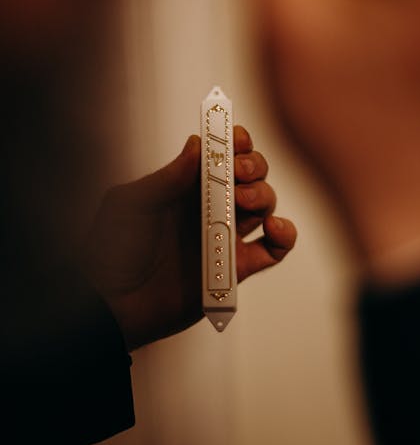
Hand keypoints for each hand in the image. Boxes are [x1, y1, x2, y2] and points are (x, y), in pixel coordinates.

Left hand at [82, 126, 295, 349]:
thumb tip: (198, 146)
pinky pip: (274, 249)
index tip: (236, 139)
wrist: (112, 306)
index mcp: (185, 186)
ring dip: (264, 194)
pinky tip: (273, 228)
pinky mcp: (238, 268)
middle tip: (240, 172)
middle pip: (251, 175)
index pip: (221, 155)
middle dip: (254, 164)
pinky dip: (284, 234)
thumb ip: (166, 178)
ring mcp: (225, 236)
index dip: (235, 142)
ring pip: (265, 204)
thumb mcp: (129, 205)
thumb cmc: (110, 251)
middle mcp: (210, 207)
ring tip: (242, 201)